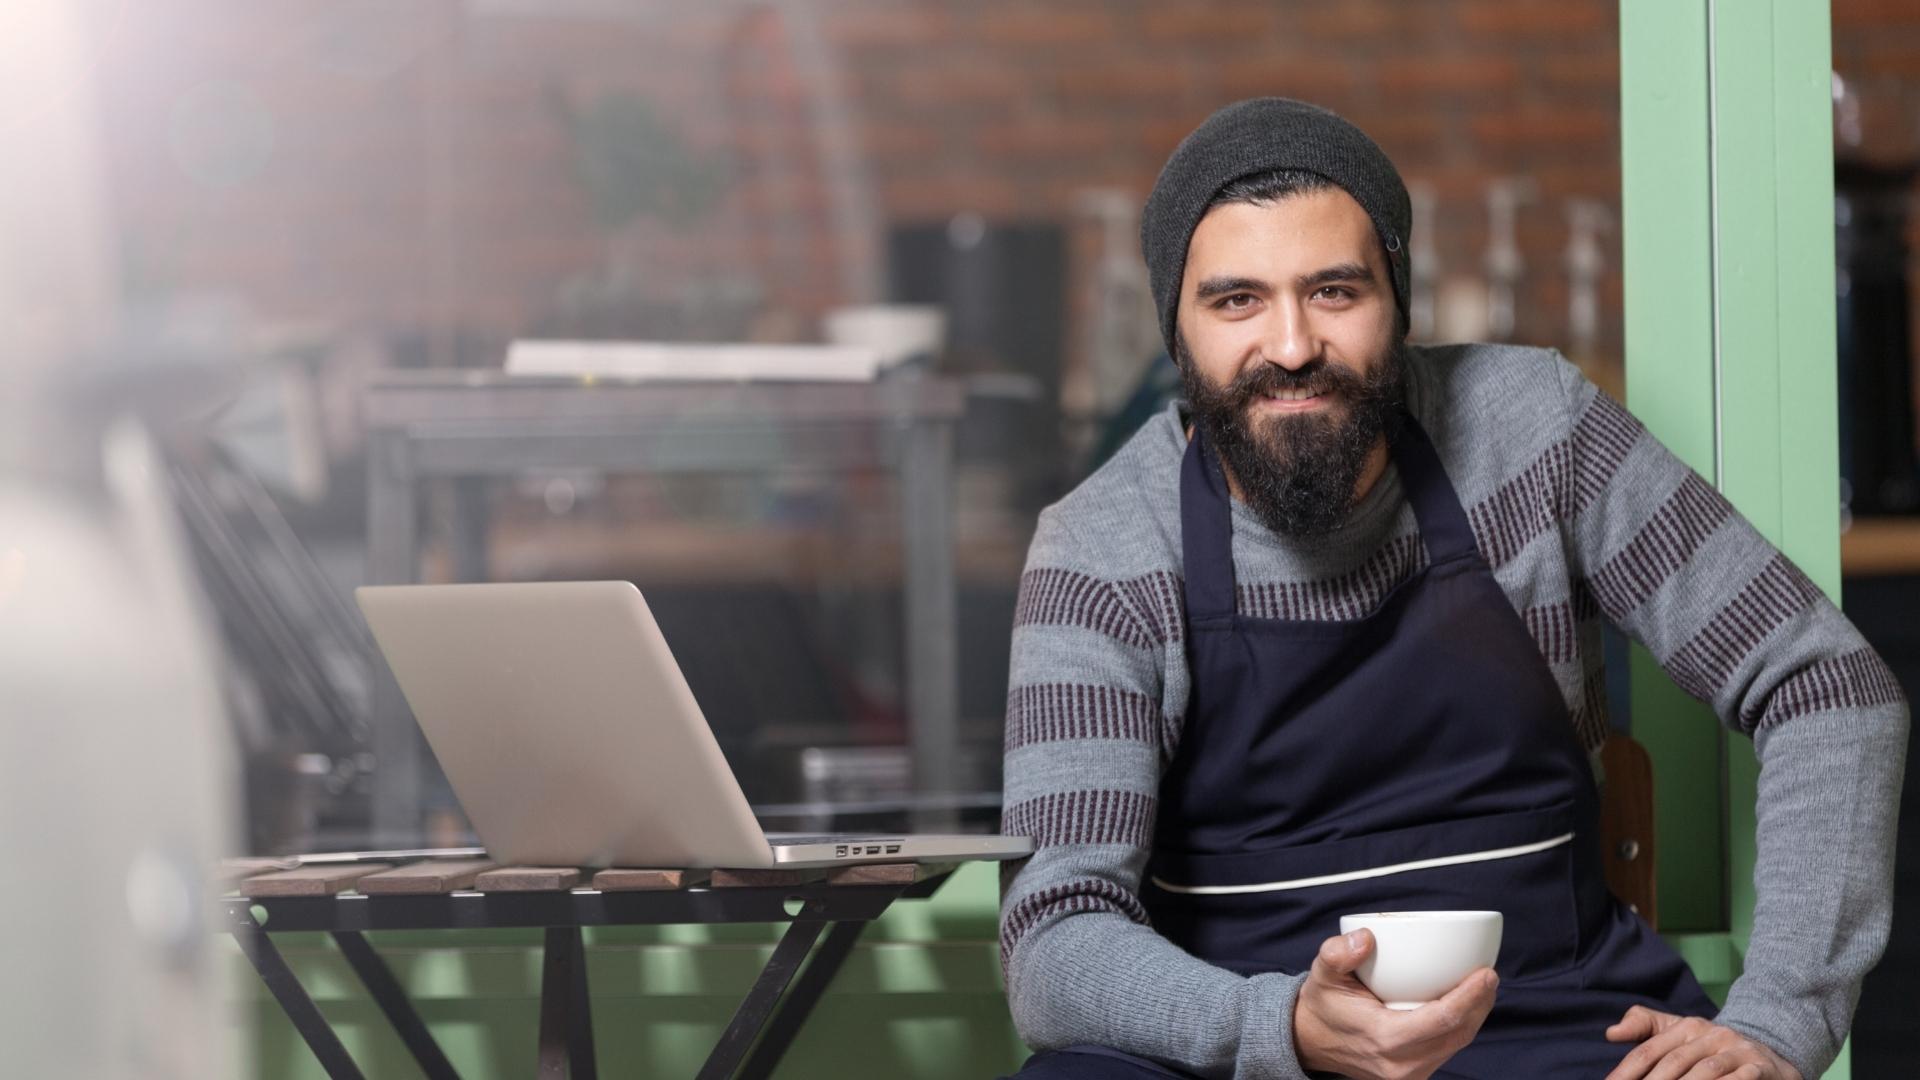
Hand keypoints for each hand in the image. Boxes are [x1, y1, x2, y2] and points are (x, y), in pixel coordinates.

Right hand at [1293, 928, 1498, 1079]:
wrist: (1311, 1040)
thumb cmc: (1323, 1004)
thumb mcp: (1322, 972)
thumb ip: (1338, 953)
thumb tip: (1366, 937)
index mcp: (1385, 1039)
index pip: (1442, 1020)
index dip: (1471, 996)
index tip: (1487, 973)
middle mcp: (1402, 1064)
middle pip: (1458, 1033)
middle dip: (1481, 1003)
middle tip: (1490, 974)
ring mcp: (1409, 1074)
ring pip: (1457, 1043)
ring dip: (1475, 1015)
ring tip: (1483, 987)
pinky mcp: (1414, 1074)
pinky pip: (1447, 1049)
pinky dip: (1461, 1026)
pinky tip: (1465, 1005)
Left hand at [1604, 1006, 1800, 1079]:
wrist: (1770, 1051)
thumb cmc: (1711, 1047)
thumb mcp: (1679, 1032)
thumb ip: (1645, 1027)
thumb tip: (1611, 1033)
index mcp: (1686, 1027)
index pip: (1649, 1051)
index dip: (1627, 1071)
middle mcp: (1711, 1034)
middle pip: (1673, 1063)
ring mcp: (1736, 1050)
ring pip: (1705, 1072)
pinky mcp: (1759, 1067)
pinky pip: (1737, 1079)